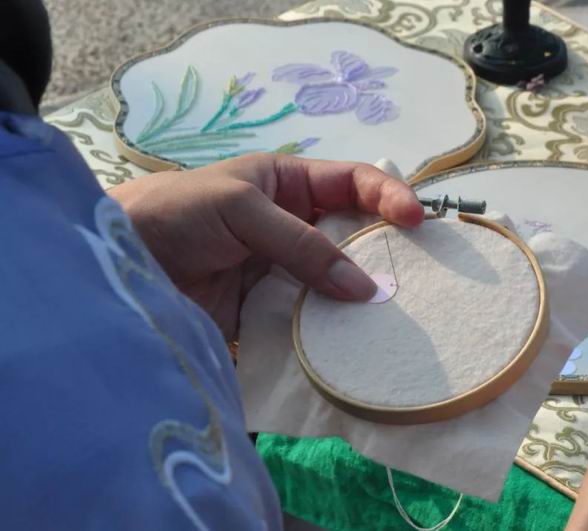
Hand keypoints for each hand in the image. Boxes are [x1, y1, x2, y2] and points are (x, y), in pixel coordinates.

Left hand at [109, 154, 423, 338]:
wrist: (115, 267)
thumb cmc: (176, 213)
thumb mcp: (240, 209)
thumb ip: (301, 244)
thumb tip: (364, 287)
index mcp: (289, 185)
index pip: (353, 184)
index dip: (389, 196)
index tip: (418, 222)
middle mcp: (294, 228)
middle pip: (354, 238)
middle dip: (388, 254)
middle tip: (424, 277)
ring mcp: (283, 274)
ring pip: (337, 285)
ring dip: (363, 300)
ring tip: (398, 317)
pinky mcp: (268, 314)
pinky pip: (310, 321)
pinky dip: (331, 334)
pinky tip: (352, 346)